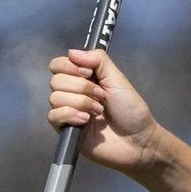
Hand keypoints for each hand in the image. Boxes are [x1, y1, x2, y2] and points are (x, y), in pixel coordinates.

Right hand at [48, 48, 165, 173]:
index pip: (58, 64)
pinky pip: (53, 116)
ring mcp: (67, 111)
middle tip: (101, 96)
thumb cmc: (130, 109)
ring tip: (98, 111)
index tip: (88, 73)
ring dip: (80, 102)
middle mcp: (72, 93)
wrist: (136, 139)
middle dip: (81, 87)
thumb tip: (71, 52)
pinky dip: (70, 115)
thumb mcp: (117, 78)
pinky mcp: (65, 129)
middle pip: (56, 80)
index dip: (70, 66)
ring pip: (55, 97)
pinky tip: (86, 121)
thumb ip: (97, 60)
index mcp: (82, 78)